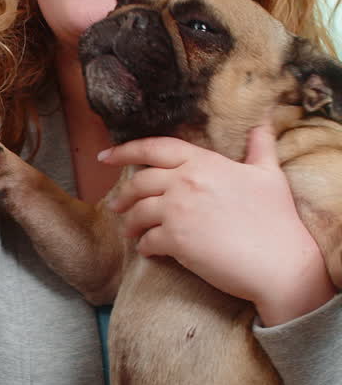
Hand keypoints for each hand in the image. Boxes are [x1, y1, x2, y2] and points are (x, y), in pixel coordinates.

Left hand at [101, 124, 335, 324]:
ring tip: (131, 231)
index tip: (105, 156)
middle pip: (139, 182)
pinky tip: (149, 251)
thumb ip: (260, 146)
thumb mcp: (269, 174)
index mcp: (204, 162)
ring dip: (131, 224)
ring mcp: (178, 211)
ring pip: (138, 213)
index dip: (126, 150)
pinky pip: (147, 241)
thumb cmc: (277, 219)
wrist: (279, 261)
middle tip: (116, 205)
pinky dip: (145, 247)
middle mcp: (185, 182)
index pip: (155, 148)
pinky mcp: (176, 240)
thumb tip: (263, 123)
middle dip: (123, 194)